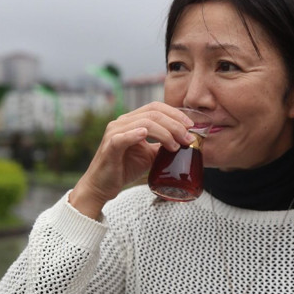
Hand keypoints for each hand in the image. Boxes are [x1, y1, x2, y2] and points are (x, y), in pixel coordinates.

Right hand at [69, 103, 194, 217]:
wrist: (103, 186)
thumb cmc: (124, 168)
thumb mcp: (149, 155)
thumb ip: (163, 145)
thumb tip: (184, 141)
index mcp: (132, 121)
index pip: (156, 107)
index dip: (175, 113)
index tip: (190, 126)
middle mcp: (122, 122)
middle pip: (153, 113)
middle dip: (175, 124)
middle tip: (188, 138)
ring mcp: (115, 132)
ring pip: (144, 123)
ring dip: (165, 133)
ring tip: (176, 145)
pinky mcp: (110, 145)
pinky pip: (123, 136)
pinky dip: (135, 134)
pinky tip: (145, 136)